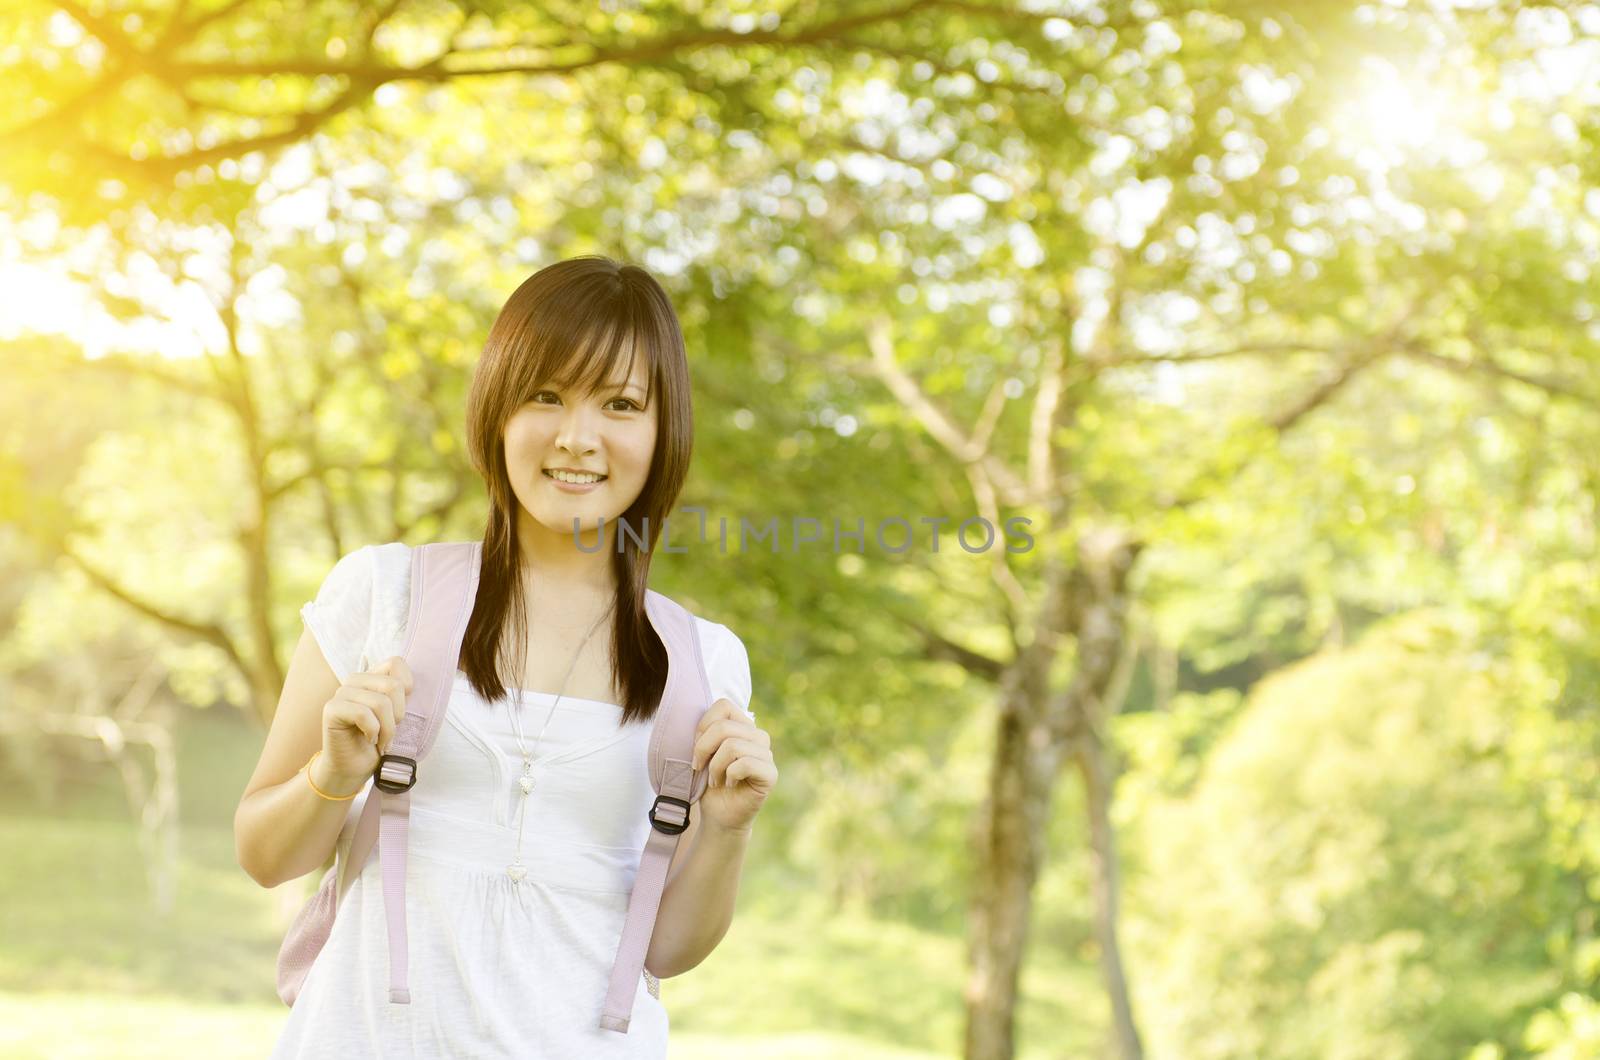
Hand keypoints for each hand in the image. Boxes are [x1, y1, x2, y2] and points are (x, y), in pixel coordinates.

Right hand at [319, 656, 411, 791]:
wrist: (353, 768)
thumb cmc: (377, 742)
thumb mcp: (396, 715)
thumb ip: (402, 696)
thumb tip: (414, 684)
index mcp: (372, 677)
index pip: (396, 663)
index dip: (406, 687)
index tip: (400, 712)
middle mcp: (355, 680)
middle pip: (393, 686)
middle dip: (398, 715)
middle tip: (390, 732)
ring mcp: (341, 693)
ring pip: (381, 702)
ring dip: (387, 729)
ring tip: (382, 741)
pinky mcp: (332, 709)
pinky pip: (363, 714)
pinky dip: (373, 732)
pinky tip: (369, 740)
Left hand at [690, 698, 776, 832]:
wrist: (719, 814)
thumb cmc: (709, 782)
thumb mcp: (703, 753)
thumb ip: (706, 733)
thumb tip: (701, 726)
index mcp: (743, 726)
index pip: (724, 705)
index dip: (703, 725)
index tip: (696, 749)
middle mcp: (758, 736)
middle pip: (724, 727)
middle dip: (703, 749)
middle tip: (699, 768)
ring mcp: (766, 755)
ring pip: (733, 746)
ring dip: (715, 766)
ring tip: (715, 780)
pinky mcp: (770, 774)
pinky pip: (745, 764)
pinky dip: (729, 776)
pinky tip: (728, 784)